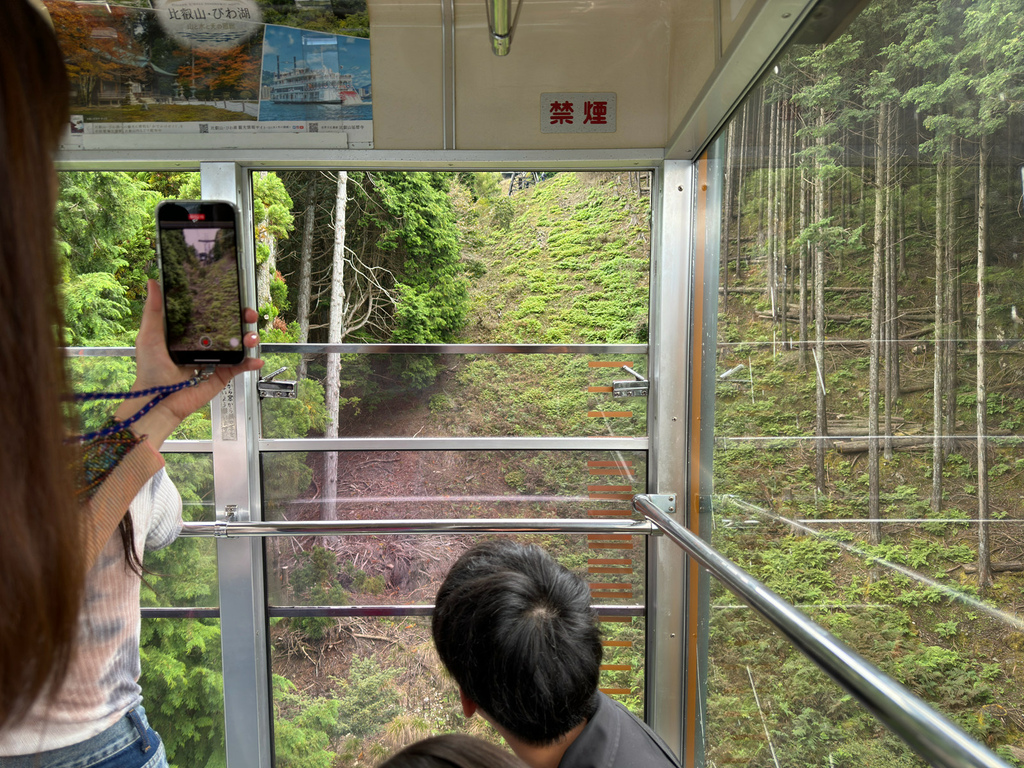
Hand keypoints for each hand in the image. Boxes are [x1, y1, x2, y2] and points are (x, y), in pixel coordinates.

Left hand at [115, 279, 263, 448]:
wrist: (158, 398)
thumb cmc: (150, 369)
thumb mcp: (149, 334)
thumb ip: (154, 309)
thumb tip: (152, 282)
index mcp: (190, 334)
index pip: (211, 316)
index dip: (224, 306)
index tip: (234, 298)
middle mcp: (204, 345)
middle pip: (230, 328)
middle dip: (243, 320)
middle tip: (248, 315)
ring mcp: (215, 360)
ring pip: (238, 346)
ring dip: (250, 339)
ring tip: (250, 338)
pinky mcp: (221, 375)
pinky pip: (240, 367)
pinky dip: (250, 363)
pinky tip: (256, 359)